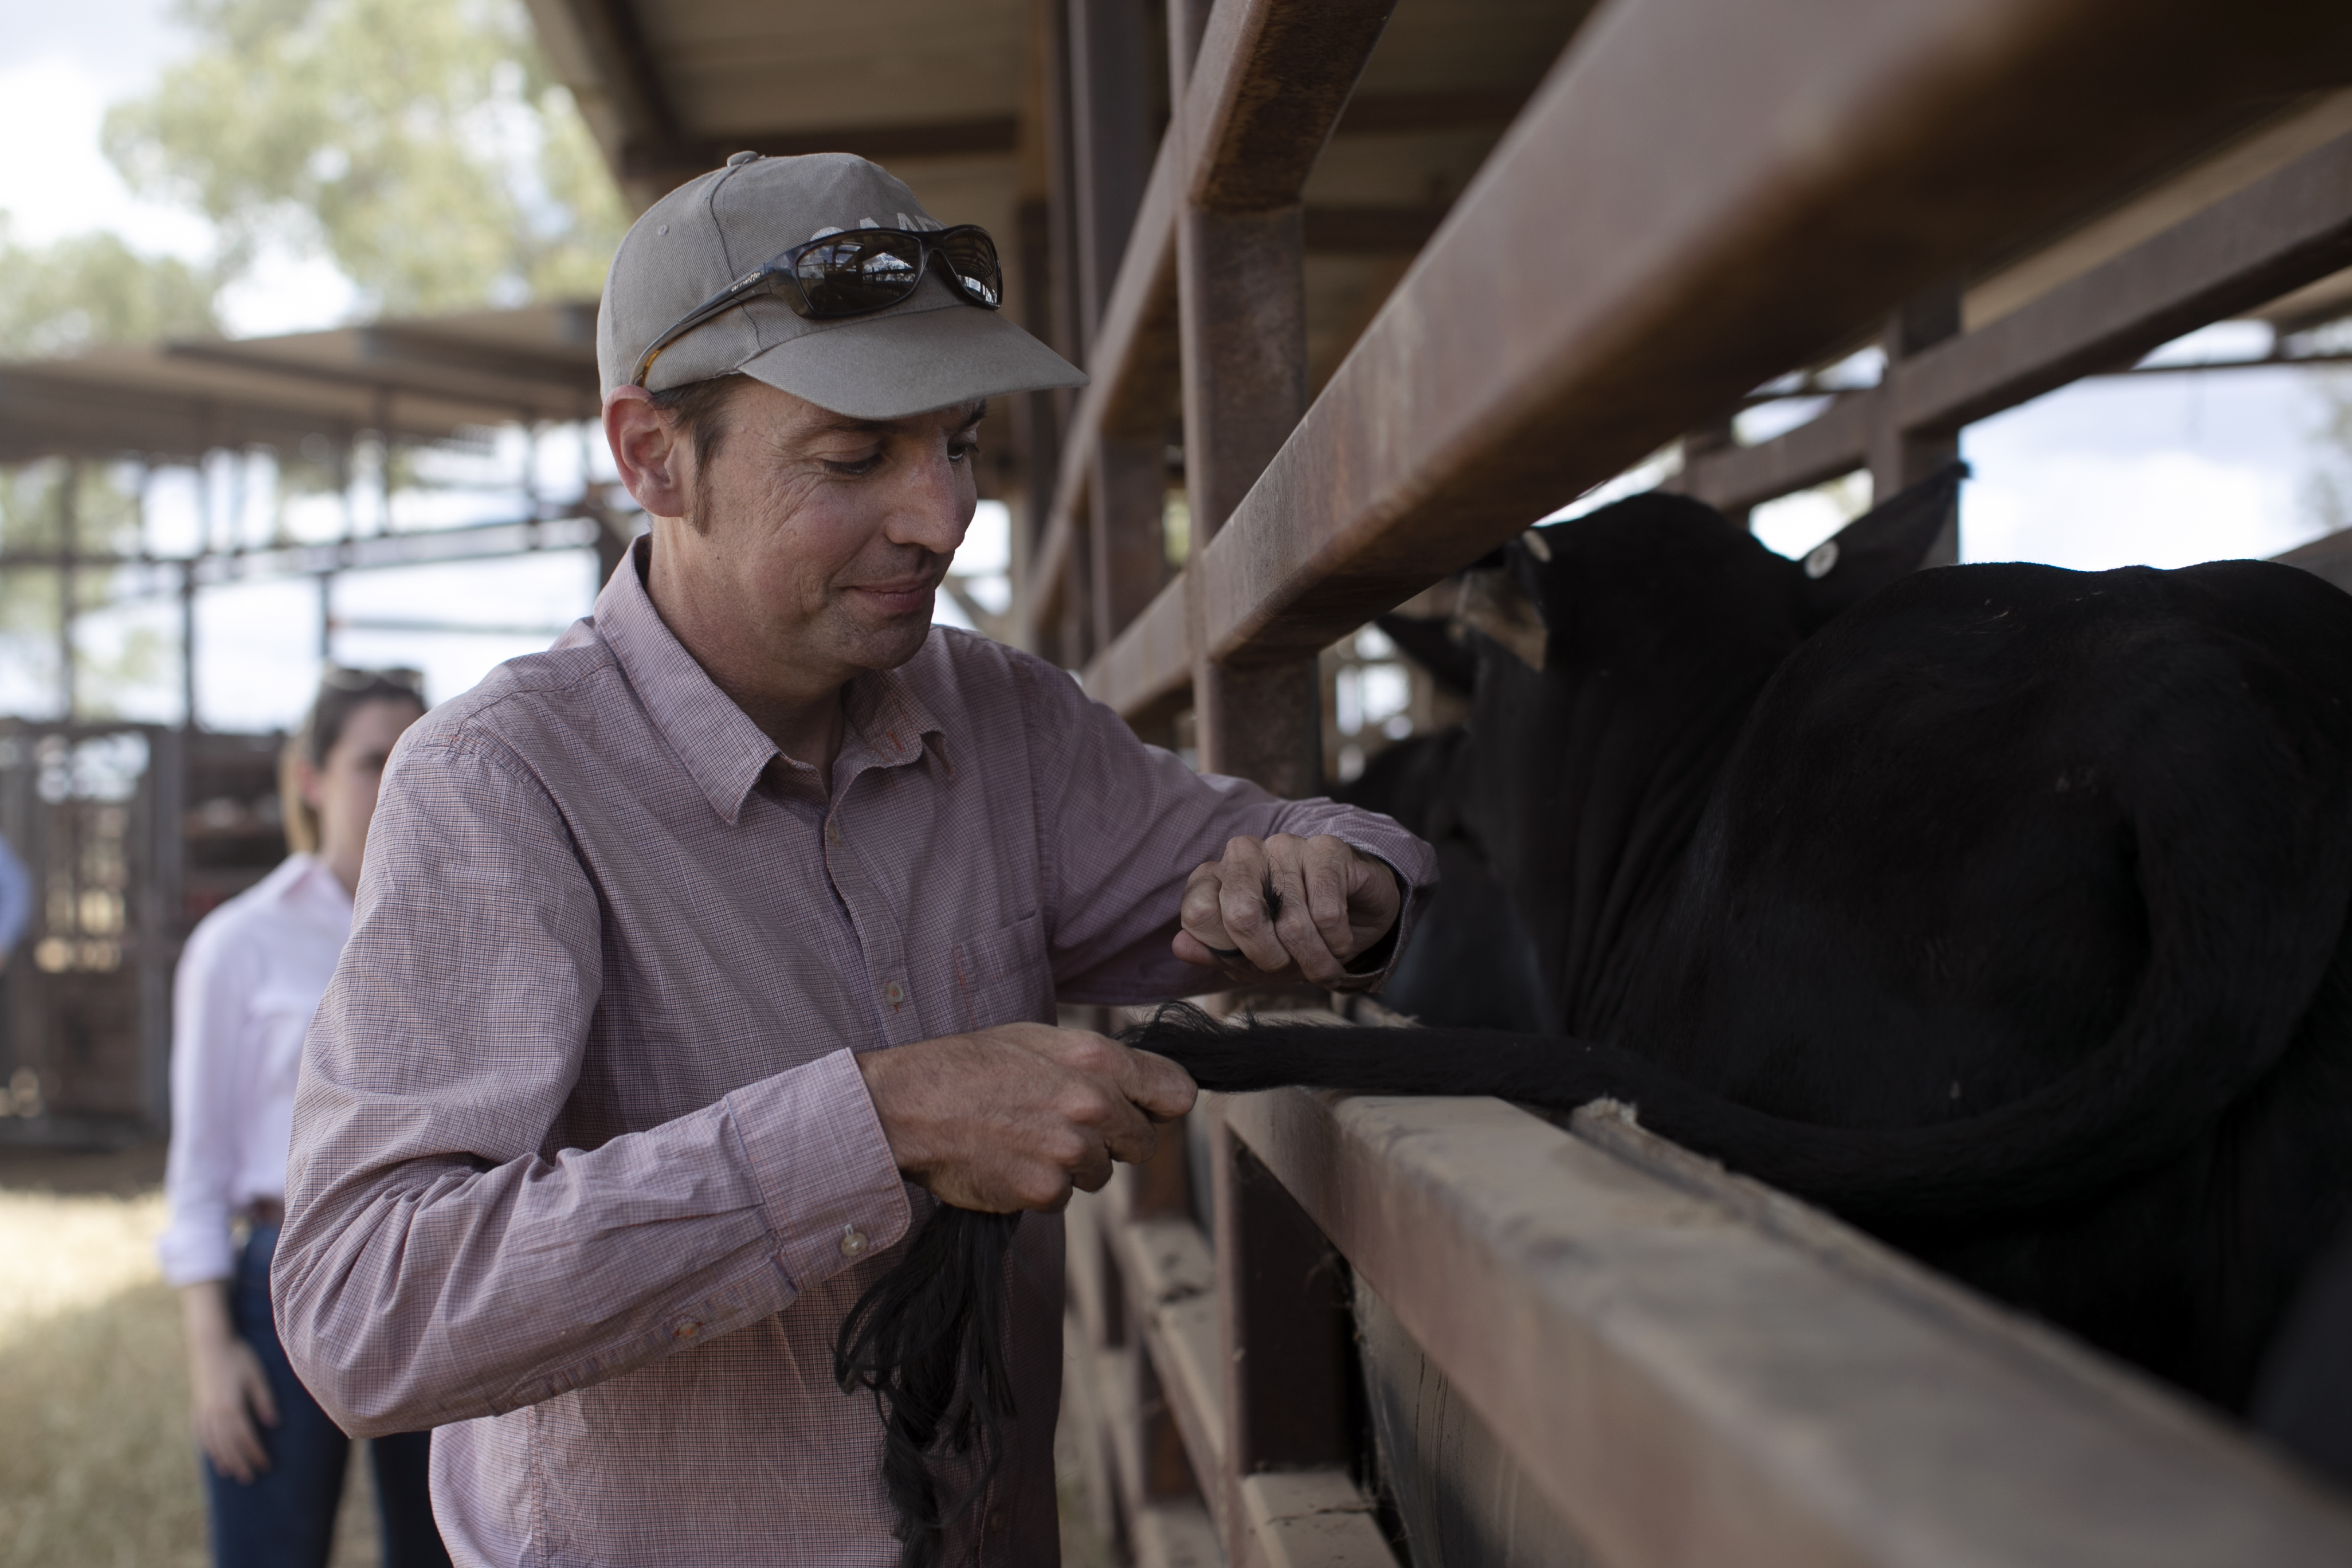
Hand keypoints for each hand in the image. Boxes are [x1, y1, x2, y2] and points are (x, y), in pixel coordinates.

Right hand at [181, 1283, 277, 1482]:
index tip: (266, 1465)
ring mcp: (203, 1410)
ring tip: (232, 1473)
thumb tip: (273, 1423)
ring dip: (223, 1459)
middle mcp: (214, 1413)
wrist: (209, 1344)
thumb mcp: (256, 1376)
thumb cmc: (239, 1357)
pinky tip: (212, 1456)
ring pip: (213, 1442)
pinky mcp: (197, 1406)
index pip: (245, 1437)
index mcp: (231, 1406)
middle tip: (250, 1478)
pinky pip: (201, 1433)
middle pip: (228, 1445)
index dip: (255, 1453)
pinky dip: (207, 1447)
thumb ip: (264, 1400)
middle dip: (240, 1462)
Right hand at [857, 1023, 1197, 1212]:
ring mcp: (1071, 1151)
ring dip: (1073, 1165)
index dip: (1160, 1105)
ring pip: (1101, 1174)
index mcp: (1098, 1058)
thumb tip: (1142, 1089)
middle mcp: (1094, 1104)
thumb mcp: (1040, 1039)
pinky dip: (1040, 1187)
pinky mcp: (1045, 1190)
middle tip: (1068, 1126)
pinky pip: (1063, 1198)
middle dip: (1116, 1140)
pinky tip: (1009, 1160)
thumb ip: (1098, 1063)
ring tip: (1026, 1137)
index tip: (1144, 1109)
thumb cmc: (971, 1066)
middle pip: (1145, 1143)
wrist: (910, 1103)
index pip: (1177, 1092)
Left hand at [1174, 834, 1400, 985]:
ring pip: (1293, 923)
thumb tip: (1180, 946)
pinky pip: (1327, 913)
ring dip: (1315, 959)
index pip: (1198, 914)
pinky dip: (1337, 941)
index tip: (1251, 959)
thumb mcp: (1251, 958)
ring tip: (1324, 962)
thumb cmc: (1294, 938)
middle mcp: (1244, 854)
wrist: (1356, 918)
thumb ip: (1215, 953)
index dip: (1229, 950)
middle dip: (1271, 958)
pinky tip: (1340, 938)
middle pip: (1241, 915)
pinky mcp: (1326, 848)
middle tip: (1290, 966)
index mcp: (1215, 878)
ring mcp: (1284, 846)